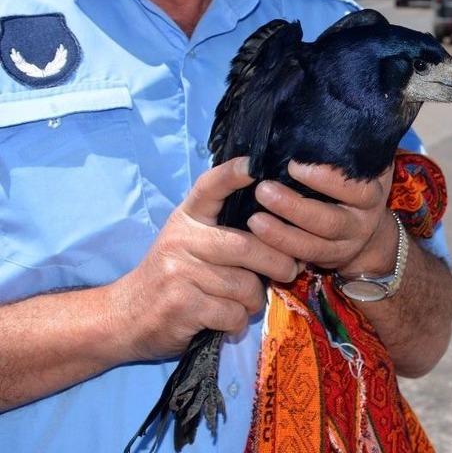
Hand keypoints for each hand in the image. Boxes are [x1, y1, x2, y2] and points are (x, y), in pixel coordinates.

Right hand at [110, 158, 298, 361]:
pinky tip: (228, 322)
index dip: (232, 174)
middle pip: (246, 246)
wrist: (125, 317)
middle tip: (289, 271)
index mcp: (186, 219)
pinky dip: (238, 321)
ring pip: (245, 285)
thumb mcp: (187, 243)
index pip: (209, 187)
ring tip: (247, 303)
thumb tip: (281, 231)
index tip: (253, 166)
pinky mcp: (181, 306)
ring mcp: (179, 272)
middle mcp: (181, 240)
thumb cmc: (170, 277)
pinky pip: (232, 313)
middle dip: (277, 262)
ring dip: (255, 300)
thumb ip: (223, 232)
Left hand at [247, 161, 397, 276]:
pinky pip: (303, 260)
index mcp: (371, 194)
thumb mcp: (362, 166)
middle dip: (295, 208)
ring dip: (281, 234)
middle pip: (330, 221)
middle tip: (262, 190)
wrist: (369, 227)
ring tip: (253, 219)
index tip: (294, 166)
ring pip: (314, 246)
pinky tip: (258, 237)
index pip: (355, 189)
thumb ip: (347, 150)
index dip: (326, 180)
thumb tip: (322, 117)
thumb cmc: (354, 183)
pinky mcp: (328, 260)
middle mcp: (361, 223)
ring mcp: (345, 246)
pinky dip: (279, 250)